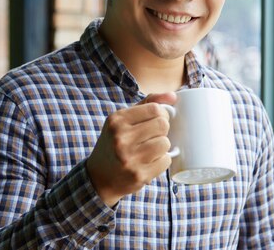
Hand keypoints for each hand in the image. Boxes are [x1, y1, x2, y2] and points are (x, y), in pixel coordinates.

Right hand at [85, 92, 176, 206]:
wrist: (100, 177)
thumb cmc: (115, 143)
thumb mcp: (123, 120)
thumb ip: (147, 103)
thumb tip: (173, 96)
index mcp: (117, 121)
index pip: (154, 108)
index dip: (162, 113)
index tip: (157, 119)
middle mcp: (121, 138)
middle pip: (162, 124)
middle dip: (163, 129)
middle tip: (154, 135)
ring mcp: (130, 158)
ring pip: (165, 143)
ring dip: (162, 146)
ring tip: (151, 149)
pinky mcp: (139, 175)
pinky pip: (165, 161)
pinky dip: (162, 161)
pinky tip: (150, 161)